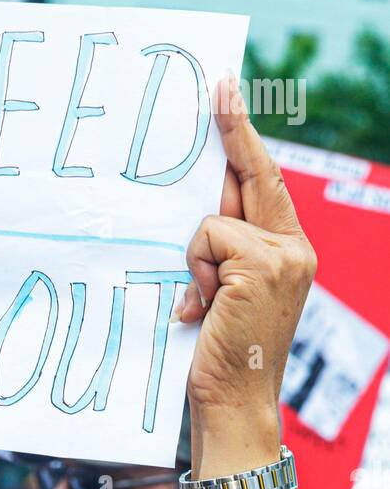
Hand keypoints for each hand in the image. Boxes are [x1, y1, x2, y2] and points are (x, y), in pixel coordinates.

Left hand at [179, 79, 316, 426]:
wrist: (233, 403)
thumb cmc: (219, 357)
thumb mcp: (222, 295)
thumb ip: (220, 253)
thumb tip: (198, 214)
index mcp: (287, 252)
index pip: (266, 184)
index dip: (245, 141)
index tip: (228, 98)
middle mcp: (294, 248)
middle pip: (255, 176)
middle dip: (234, 132)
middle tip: (219, 85)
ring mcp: (283, 255)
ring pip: (215, 218)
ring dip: (196, 259)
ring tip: (202, 305)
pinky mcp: (262, 264)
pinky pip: (208, 238)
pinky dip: (195, 271)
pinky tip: (201, 308)